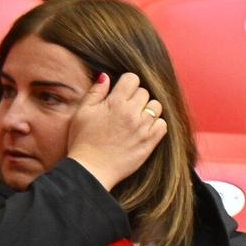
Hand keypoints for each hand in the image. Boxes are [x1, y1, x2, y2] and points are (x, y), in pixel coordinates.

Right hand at [65, 71, 165, 189]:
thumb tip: (106, 77)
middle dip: (135, 97)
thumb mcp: (82, 112)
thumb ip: (96, 92)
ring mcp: (143, 128)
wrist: (90, 169)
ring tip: (136, 118)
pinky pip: (163, 125)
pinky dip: (156, 124)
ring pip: (156, 107)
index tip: (122, 92)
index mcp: (115, 103)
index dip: (127, 84)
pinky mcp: (150, 142)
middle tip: (125, 108)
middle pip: (145, 92)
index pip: (132, 79)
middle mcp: (132, 113)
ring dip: (147, 110)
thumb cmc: (83, 141)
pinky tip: (144, 129)